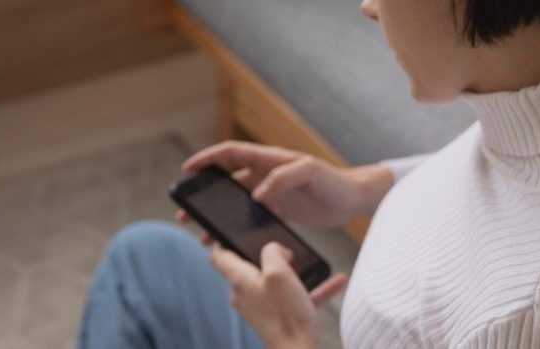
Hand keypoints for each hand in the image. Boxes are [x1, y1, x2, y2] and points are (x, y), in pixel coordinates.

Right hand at [176, 140, 392, 227]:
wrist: (354, 199)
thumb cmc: (335, 181)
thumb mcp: (310, 173)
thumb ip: (283, 178)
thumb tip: (256, 194)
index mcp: (270, 159)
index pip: (231, 153)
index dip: (208, 159)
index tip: (188, 169)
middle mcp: (267, 174)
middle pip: (227, 181)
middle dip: (205, 195)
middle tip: (186, 211)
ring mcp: (272, 192)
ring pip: (236, 202)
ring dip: (218, 215)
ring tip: (201, 232)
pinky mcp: (280, 209)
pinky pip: (252, 217)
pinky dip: (238, 227)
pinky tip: (229, 240)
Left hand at [211, 242, 347, 348]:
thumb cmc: (286, 316)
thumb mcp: (279, 273)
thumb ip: (272, 251)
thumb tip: (275, 250)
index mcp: (240, 280)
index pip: (219, 256)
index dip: (222, 240)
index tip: (232, 231)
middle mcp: (245, 294)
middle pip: (249, 267)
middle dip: (268, 255)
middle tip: (285, 249)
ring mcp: (260, 307)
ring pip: (276, 281)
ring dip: (295, 272)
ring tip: (312, 265)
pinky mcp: (276, 317)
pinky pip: (293, 297)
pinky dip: (310, 289)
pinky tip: (334, 282)